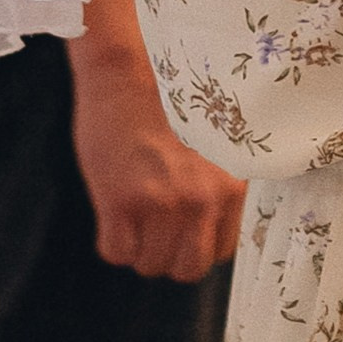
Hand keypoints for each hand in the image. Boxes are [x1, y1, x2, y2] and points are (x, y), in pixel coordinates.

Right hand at [71, 0, 244, 281]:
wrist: (128, 73)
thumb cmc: (168, 105)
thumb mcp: (213, 150)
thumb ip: (217, 191)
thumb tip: (207, 230)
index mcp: (230, 187)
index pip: (222, 253)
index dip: (196, 245)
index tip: (181, 232)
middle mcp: (202, 200)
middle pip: (188, 269)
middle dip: (168, 257)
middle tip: (153, 233)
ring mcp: (162, 204)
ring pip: (150, 264)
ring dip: (138, 249)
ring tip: (132, 218)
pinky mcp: (122, 203)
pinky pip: (117, 252)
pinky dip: (112, 242)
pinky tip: (112, 216)